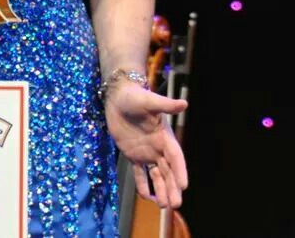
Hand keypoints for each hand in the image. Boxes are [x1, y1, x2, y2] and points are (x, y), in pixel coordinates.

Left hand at [103, 81, 187, 208]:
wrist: (118, 96)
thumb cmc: (135, 96)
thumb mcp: (150, 101)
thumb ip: (166, 105)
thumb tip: (184, 104)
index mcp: (165, 136)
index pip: (176, 157)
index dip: (180, 171)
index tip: (184, 186)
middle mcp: (158, 147)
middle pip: (169, 171)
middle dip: (172, 187)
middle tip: (175, 205)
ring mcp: (146, 152)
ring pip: (157, 175)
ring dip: (161, 190)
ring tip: (164, 206)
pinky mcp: (133, 154)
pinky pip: (140, 173)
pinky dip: (143, 185)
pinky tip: (146, 197)